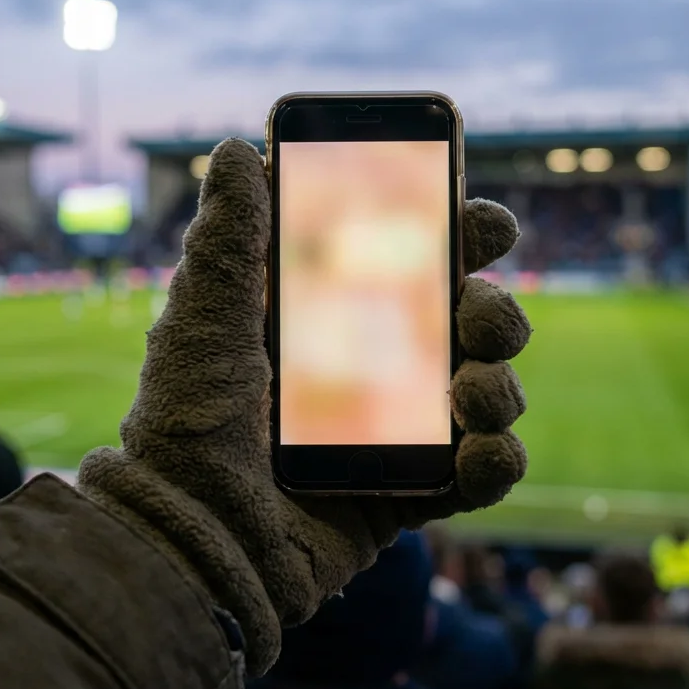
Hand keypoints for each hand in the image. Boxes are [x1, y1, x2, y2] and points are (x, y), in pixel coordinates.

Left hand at [77, 138, 531, 674]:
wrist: (192, 539)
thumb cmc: (188, 426)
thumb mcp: (205, 317)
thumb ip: (229, 236)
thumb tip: (237, 149)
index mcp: (331, 321)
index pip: (414, 265)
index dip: (461, 237)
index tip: (485, 223)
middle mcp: (375, 372)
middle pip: (471, 325)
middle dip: (494, 311)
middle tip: (476, 313)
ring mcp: (398, 436)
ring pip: (489, 393)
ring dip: (499, 383)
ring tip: (468, 391)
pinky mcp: (409, 497)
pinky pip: (481, 475)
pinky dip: (496, 461)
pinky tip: (477, 451)